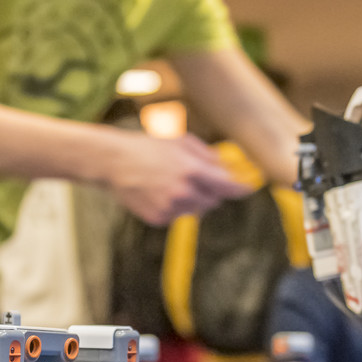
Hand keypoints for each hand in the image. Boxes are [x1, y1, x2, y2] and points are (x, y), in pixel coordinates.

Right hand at [102, 131, 252, 225]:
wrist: (113, 162)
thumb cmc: (148, 147)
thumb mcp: (180, 142)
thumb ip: (208, 156)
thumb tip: (229, 168)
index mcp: (191, 171)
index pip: (227, 186)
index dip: (241, 188)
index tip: (248, 188)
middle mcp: (183, 193)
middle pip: (214, 201)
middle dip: (211, 191)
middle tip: (193, 177)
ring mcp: (170, 208)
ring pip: (196, 210)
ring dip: (192, 199)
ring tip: (170, 182)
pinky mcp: (159, 218)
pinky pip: (178, 216)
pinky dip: (174, 206)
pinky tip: (158, 192)